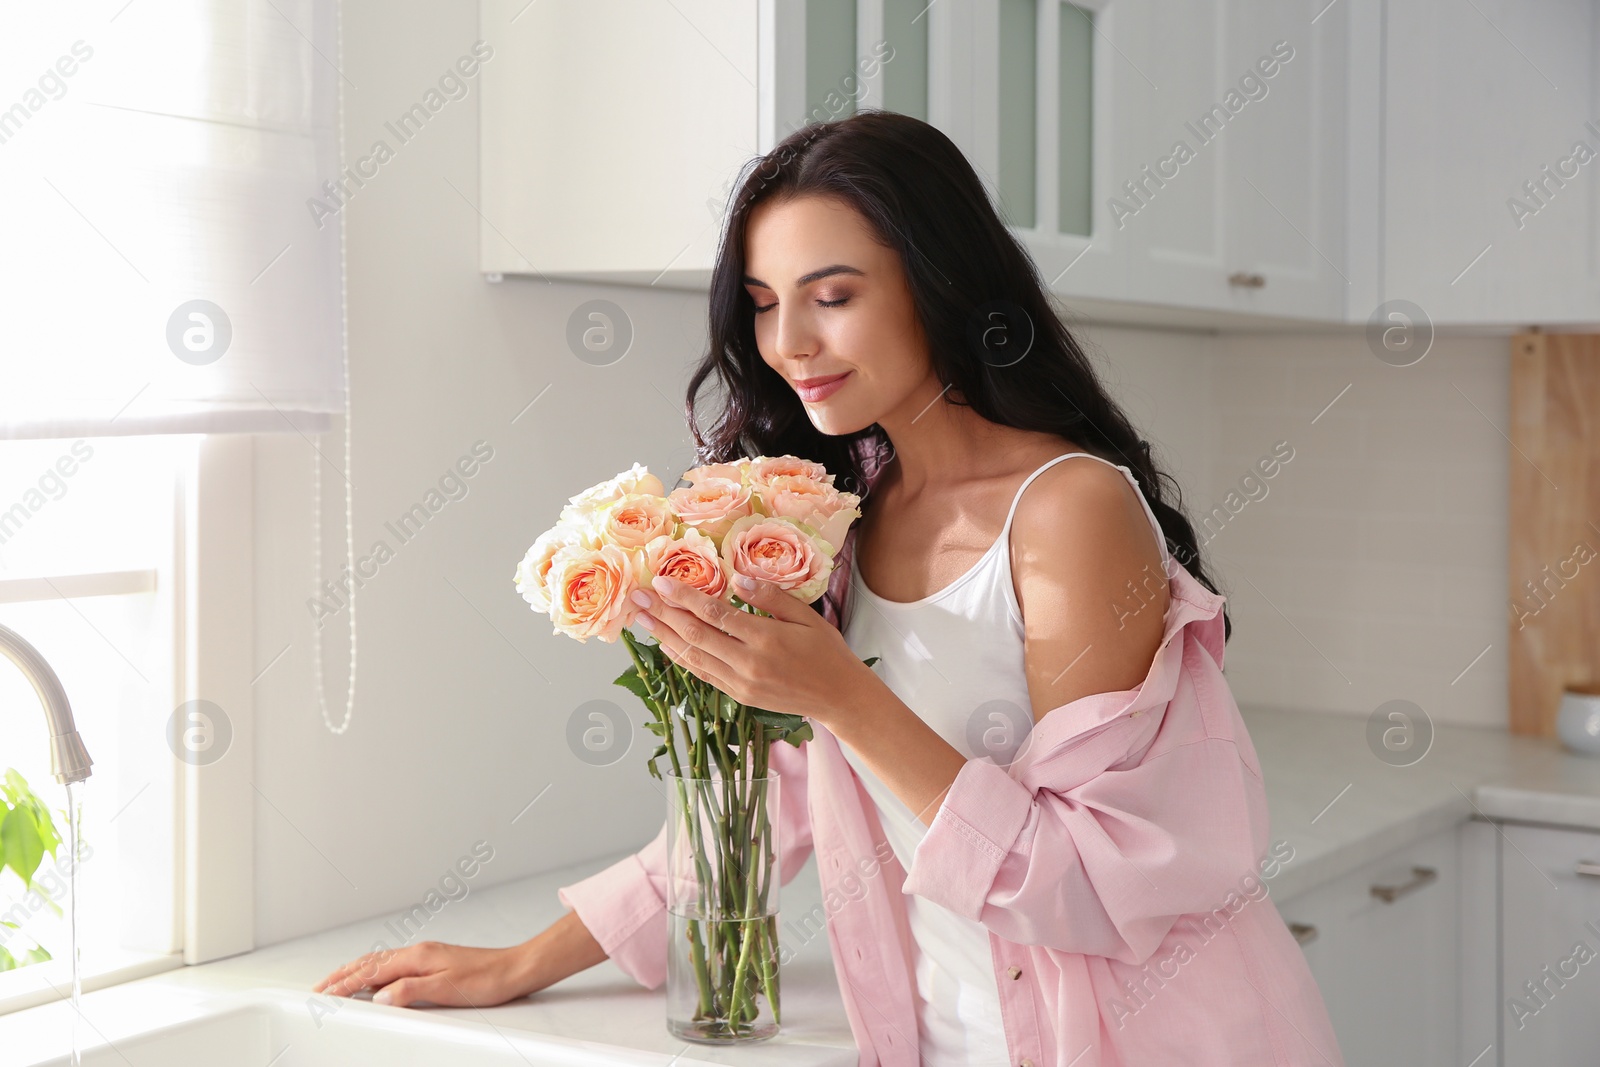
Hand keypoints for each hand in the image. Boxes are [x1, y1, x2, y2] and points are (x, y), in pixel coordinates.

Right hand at [312, 940, 538, 1007]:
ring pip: (382, 962)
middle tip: (320, 987)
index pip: (372, 971)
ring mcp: (427, 956)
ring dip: (357, 972)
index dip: (346, 984)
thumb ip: (411, 991)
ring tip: (339, 982)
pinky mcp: (435, 962)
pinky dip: (376, 972)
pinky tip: (377, 981)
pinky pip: (396, 965)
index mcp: (418, 957)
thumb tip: (380, 997)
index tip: (324, 993)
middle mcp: (420, 952)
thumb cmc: (488, 979)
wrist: (515, 969)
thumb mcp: (447, 989)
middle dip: (343, 974)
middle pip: (371, 962)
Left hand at [628, 574, 868, 723]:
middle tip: (639, 597)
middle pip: (695, 635)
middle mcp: (747, 663)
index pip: (715, 614)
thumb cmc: (826, 652)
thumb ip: (771, 598)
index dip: (685, 597)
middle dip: (663, 614)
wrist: (838, 696)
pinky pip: (703, 675)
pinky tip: (667, 644)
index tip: (661, 582)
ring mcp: (741, 683)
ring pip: (693, 657)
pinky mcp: (739, 695)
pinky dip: (682, 659)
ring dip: (665, 637)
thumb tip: (737, 580)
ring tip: (643, 619)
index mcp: (765, 639)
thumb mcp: (807, 617)